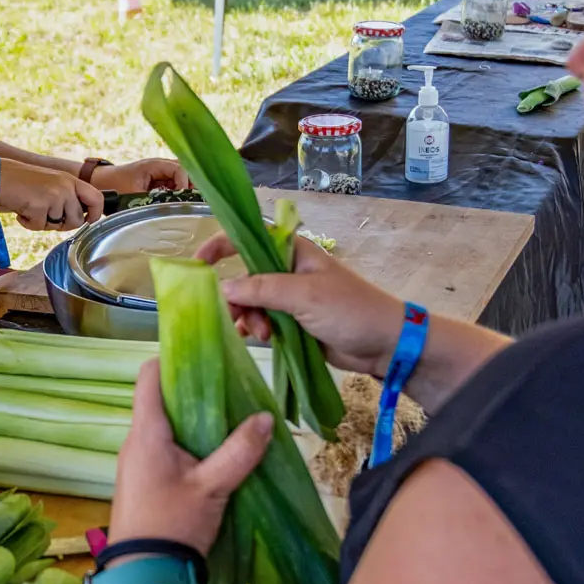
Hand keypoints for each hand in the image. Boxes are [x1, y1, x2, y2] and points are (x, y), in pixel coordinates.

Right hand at [0, 159, 103, 231]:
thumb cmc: (23, 183)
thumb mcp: (52, 184)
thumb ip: (67, 197)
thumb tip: (82, 218)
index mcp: (70, 180)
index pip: (97, 198)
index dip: (96, 214)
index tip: (88, 220)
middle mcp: (66, 187)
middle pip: (77, 220)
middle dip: (63, 224)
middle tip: (46, 216)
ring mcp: (54, 196)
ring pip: (58, 226)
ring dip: (44, 223)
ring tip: (31, 208)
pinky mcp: (40, 206)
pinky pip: (40, 227)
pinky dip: (28, 223)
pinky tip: (21, 210)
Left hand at [91, 159, 189, 193]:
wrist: (100, 181)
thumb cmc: (114, 185)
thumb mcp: (133, 195)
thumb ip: (152, 200)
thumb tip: (169, 209)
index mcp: (155, 164)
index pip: (180, 169)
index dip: (184, 183)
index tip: (182, 197)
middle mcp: (160, 166)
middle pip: (186, 170)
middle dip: (191, 184)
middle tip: (193, 200)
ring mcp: (160, 172)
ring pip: (182, 176)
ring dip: (186, 188)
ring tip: (188, 202)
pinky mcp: (159, 180)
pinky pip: (175, 183)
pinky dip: (179, 192)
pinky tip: (179, 202)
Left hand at [108, 361, 274, 555]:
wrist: (145, 576)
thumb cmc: (174, 525)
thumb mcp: (214, 487)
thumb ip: (240, 451)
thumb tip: (266, 417)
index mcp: (146, 433)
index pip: (149, 375)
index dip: (173, 357)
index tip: (204, 354)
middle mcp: (135, 442)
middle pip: (160, 400)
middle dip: (193, 390)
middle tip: (230, 387)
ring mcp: (136, 463)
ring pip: (164, 427)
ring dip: (193, 420)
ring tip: (228, 418)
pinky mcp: (142, 482)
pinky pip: (164, 449)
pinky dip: (187, 443)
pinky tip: (214, 452)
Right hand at [199, 233, 407, 377]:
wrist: (385, 344)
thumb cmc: (350, 310)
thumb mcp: (304, 295)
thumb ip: (262, 289)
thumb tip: (224, 288)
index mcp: (293, 252)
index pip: (249, 238)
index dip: (221, 246)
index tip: (197, 264)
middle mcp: (288, 271)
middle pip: (245, 276)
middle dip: (238, 298)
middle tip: (241, 320)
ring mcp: (291, 298)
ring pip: (251, 303)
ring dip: (250, 319)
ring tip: (263, 335)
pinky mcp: (294, 322)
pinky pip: (263, 321)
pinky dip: (257, 330)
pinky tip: (260, 341)